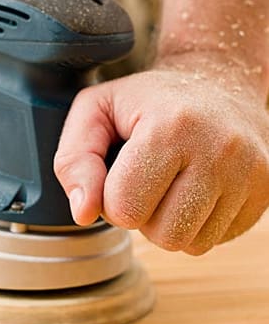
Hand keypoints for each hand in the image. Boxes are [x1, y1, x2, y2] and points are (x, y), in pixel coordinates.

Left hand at [54, 53, 268, 254]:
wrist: (217, 80)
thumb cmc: (146, 99)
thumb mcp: (94, 111)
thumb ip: (74, 161)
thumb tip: (84, 214)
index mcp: (171, 127)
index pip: (125, 209)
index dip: (111, 199)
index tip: (120, 172)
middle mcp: (220, 150)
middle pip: (162, 235)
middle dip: (142, 215)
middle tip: (146, 179)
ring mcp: (251, 172)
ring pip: (191, 244)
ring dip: (169, 222)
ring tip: (170, 183)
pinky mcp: (267, 189)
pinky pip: (216, 239)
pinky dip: (196, 223)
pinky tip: (195, 188)